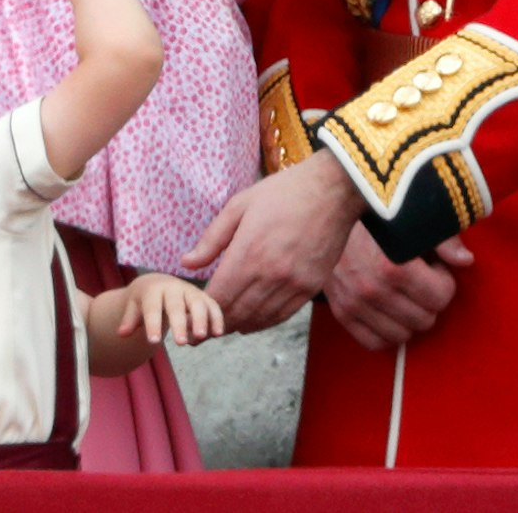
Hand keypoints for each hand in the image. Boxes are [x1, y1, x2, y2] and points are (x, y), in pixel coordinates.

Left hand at [119, 273, 224, 346]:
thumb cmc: (143, 301)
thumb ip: (129, 320)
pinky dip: (216, 318)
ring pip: (198, 304)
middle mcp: (173, 287)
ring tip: (200, 337)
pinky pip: (212, 306)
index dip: (152, 324)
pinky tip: (218, 334)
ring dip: (201, 320)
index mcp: (154, 289)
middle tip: (180, 343)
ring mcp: (190, 291)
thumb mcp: (133, 307)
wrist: (158, 284)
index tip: (153, 342)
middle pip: (176, 306)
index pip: (152, 308)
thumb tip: (122, 333)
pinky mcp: (203, 297)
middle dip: (179, 324)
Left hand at [185, 149, 362, 332]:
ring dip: (238, 325)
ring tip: (223, 325)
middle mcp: (270, 275)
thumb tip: (185, 263)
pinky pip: (281, 316)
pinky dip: (262, 322)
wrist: (331, 191)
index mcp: (248, 253)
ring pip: (258, 319)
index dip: (202, 309)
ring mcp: (292, 285)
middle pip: (236, 313)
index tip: (191, 313)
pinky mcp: (310, 288)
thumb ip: (212, 238)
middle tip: (202, 327)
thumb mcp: (239, 205)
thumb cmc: (282, 192)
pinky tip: (252, 321)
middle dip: (215, 321)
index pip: (218, 296)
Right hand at [323, 224, 471, 349]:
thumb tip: (466, 261)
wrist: (326, 210)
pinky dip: (386, 332)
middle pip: (425, 319)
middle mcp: (373, 290)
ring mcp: (355, 303)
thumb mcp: (412, 217)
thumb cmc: (374, 213)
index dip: (443, 281)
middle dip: (428, 300)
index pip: (441, 297)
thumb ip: (443, 239)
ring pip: (403, 335)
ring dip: (408, 317)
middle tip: (419, 279)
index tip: (433, 267)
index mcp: (394, 266)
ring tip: (402, 291)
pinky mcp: (341, 311)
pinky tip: (388, 309)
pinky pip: (374, 342)